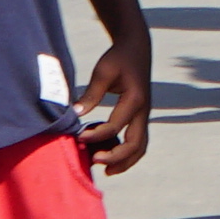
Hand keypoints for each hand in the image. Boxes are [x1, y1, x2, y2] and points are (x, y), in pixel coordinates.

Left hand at [72, 35, 150, 173]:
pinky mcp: (141, 115)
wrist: (137, 47)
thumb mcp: (103, 71)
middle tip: (95, 160)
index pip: (115, 126)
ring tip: (107, 170)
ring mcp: (144, 114)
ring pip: (141, 146)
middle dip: (116, 157)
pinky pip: (139, 140)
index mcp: (134, 99)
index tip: (79, 136)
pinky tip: (112, 156)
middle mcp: (143, 110)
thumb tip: (75, 114)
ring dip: (125, 161)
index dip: (96, 135)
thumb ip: (91, 94)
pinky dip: (128, 153)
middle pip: (135, 144)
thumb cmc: (118, 58)